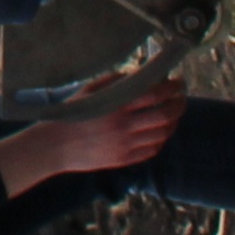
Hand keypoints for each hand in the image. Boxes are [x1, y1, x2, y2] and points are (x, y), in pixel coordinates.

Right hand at [0, 78, 188, 189]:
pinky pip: (152, 150)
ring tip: (171, 113)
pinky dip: (161, 139)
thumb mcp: (90, 90)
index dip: (172, 87)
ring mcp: (126, 145)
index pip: (155, 94)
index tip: (178, 81)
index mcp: (116, 105)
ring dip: (172, 122)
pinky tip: (159, 131)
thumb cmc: (71, 113)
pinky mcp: (124, 159)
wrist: (55, 145)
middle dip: (179, 104)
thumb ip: (116, 81)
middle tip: (180, 97)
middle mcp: (124, 126)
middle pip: (165, 115)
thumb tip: (141, 75)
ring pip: (163, 134)